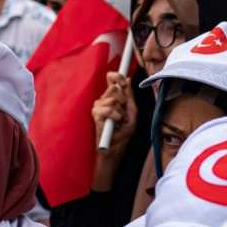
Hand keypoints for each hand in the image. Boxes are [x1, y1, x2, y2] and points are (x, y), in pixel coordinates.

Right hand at [92, 72, 137, 187]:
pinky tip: (114, 123)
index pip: (112, 80)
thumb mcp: (132, 114)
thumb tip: (127, 80)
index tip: (120, 76)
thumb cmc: (122, 134)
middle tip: (123, 113)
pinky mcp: (95, 115)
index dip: (116, 76)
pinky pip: (107, 109)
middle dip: (122, 99)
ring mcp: (98, 107)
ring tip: (119, 121)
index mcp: (112, 99)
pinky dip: (114, 116)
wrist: (114, 150)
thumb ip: (129, 98)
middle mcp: (103, 101)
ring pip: (111, 98)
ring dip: (119, 111)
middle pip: (114, 88)